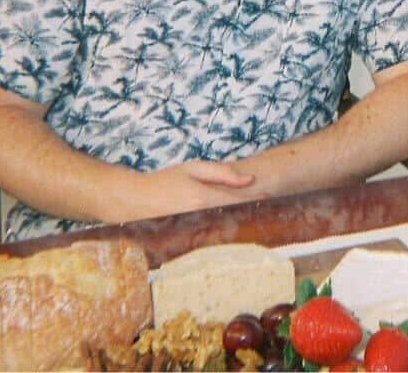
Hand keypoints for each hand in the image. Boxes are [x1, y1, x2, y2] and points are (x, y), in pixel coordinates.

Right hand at [121, 159, 259, 221]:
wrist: (135, 201)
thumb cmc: (164, 180)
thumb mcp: (193, 168)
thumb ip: (221, 173)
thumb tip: (249, 179)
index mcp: (203, 197)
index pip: (240, 200)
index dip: (258, 199)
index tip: (272, 197)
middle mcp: (201, 217)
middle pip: (236, 217)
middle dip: (252, 213)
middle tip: (270, 209)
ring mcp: (196, 230)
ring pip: (227, 228)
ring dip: (241, 222)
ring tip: (255, 217)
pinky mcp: (191, 238)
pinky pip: (215, 234)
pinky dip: (225, 229)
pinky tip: (231, 225)